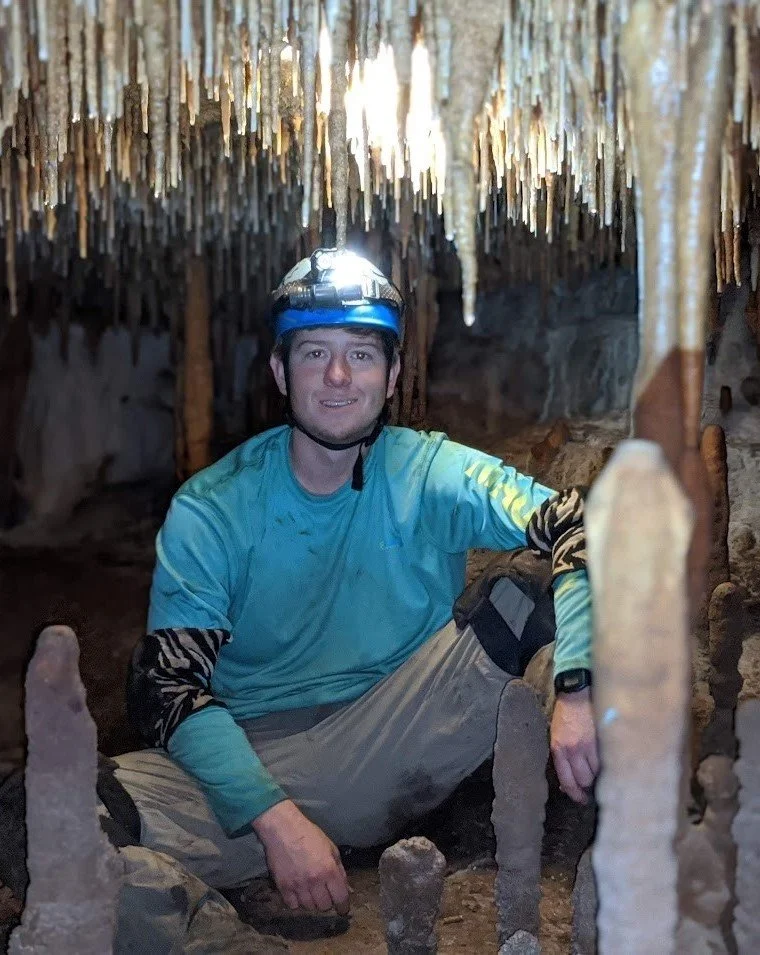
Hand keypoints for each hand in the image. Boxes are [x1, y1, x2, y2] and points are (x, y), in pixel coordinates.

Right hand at [252, 800, 349, 914]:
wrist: (283, 829)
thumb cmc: (309, 835)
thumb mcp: (331, 848)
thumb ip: (340, 870)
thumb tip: (348, 889)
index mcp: (329, 870)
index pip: (340, 898)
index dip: (343, 906)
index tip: (342, 908)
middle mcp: (315, 881)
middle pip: (324, 906)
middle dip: (326, 901)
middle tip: (323, 892)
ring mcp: (298, 886)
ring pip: (309, 907)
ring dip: (311, 901)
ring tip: (309, 890)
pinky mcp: (283, 887)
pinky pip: (293, 906)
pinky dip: (296, 901)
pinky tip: (297, 891)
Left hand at [550, 688, 598, 803]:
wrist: (575, 694)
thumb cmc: (564, 716)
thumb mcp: (556, 737)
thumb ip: (562, 758)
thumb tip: (568, 782)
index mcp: (558, 750)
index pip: (567, 780)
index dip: (575, 794)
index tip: (581, 799)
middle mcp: (572, 750)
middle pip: (584, 780)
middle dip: (588, 787)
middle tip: (593, 790)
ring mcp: (587, 745)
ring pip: (596, 772)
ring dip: (598, 777)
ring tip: (601, 777)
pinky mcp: (600, 740)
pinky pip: (604, 761)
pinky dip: (606, 766)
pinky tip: (607, 766)